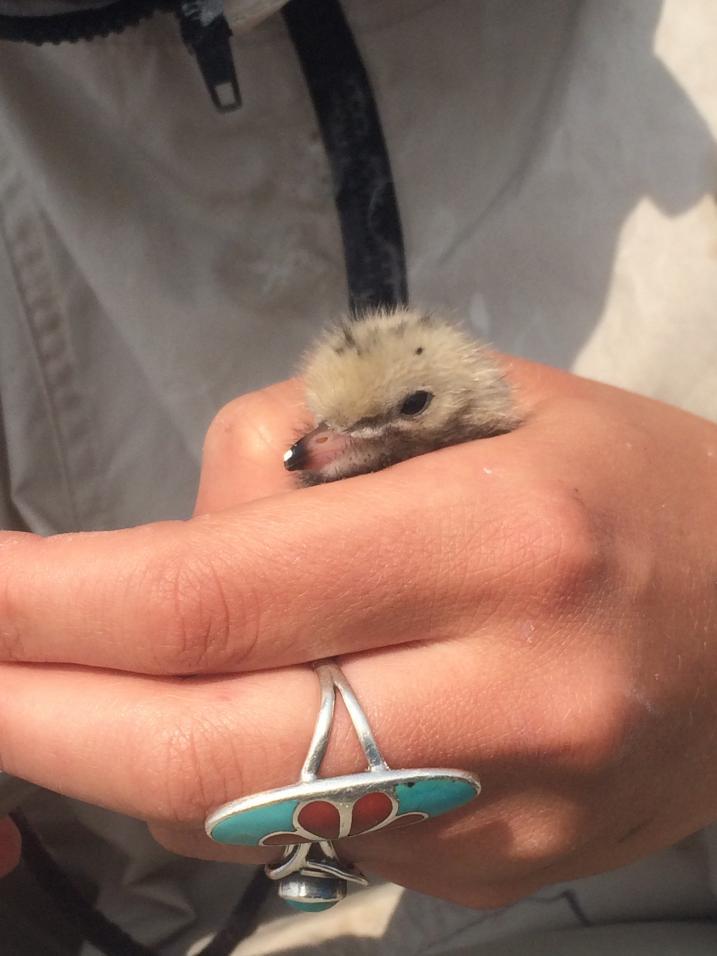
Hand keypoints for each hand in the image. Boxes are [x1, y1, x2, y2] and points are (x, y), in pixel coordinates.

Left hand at [0, 362, 715, 906]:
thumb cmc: (626, 482)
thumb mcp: (484, 404)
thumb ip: (318, 455)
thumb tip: (189, 537)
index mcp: (499, 541)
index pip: (220, 594)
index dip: (56, 605)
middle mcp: (504, 696)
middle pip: (199, 751)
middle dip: (36, 718)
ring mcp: (502, 811)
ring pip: (236, 811)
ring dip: (121, 749)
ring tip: (89, 674)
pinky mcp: (498, 871)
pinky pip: (309, 837)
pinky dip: (226, 780)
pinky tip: (236, 714)